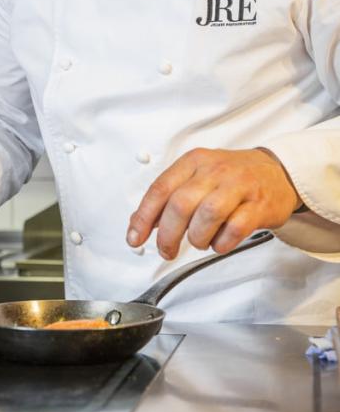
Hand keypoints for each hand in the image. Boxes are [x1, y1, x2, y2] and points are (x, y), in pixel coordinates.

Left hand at [126, 147, 299, 258]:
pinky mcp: (259, 205)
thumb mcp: (197, 176)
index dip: (144, 217)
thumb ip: (170, 196)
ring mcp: (239, 186)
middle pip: (181, 204)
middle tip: (166, 250)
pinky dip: (222, 243)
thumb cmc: (232, 177)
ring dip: (197, 238)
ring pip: (207, 215)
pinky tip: (219, 243)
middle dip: (168, 235)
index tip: (135, 238)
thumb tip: (140, 222)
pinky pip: (235, 229)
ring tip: (199, 242)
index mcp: (194, 162)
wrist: (277, 171)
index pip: (160, 188)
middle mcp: (215, 170)